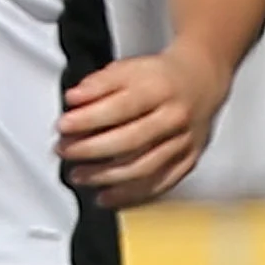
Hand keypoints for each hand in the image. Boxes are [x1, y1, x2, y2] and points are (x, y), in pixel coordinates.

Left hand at [57, 41, 231, 208]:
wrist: (201, 80)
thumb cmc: (160, 77)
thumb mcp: (128, 68)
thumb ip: (98, 83)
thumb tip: (74, 99)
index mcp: (159, 89)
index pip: (120, 107)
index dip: (89, 119)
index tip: (63, 126)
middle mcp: (174, 118)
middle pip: (130, 141)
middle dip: (91, 150)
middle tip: (64, 151)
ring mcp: (183, 143)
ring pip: (143, 168)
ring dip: (105, 177)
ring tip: (78, 175)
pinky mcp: (188, 162)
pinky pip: (159, 184)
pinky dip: (130, 195)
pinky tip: (106, 196)